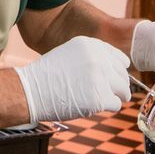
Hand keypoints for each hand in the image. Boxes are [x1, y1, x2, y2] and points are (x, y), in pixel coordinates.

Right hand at [14, 36, 130, 123]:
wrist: (31, 91)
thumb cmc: (49, 77)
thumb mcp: (70, 55)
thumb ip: (93, 58)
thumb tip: (116, 71)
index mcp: (91, 45)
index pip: (119, 59)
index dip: (117, 72)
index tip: (112, 80)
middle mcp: (98, 58)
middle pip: (123, 76)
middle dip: (117, 87)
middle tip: (106, 94)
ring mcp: (100, 77)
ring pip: (123, 90)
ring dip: (113, 97)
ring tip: (98, 100)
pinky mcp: (100, 97)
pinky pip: (115, 104)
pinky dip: (106, 108)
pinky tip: (91, 105)